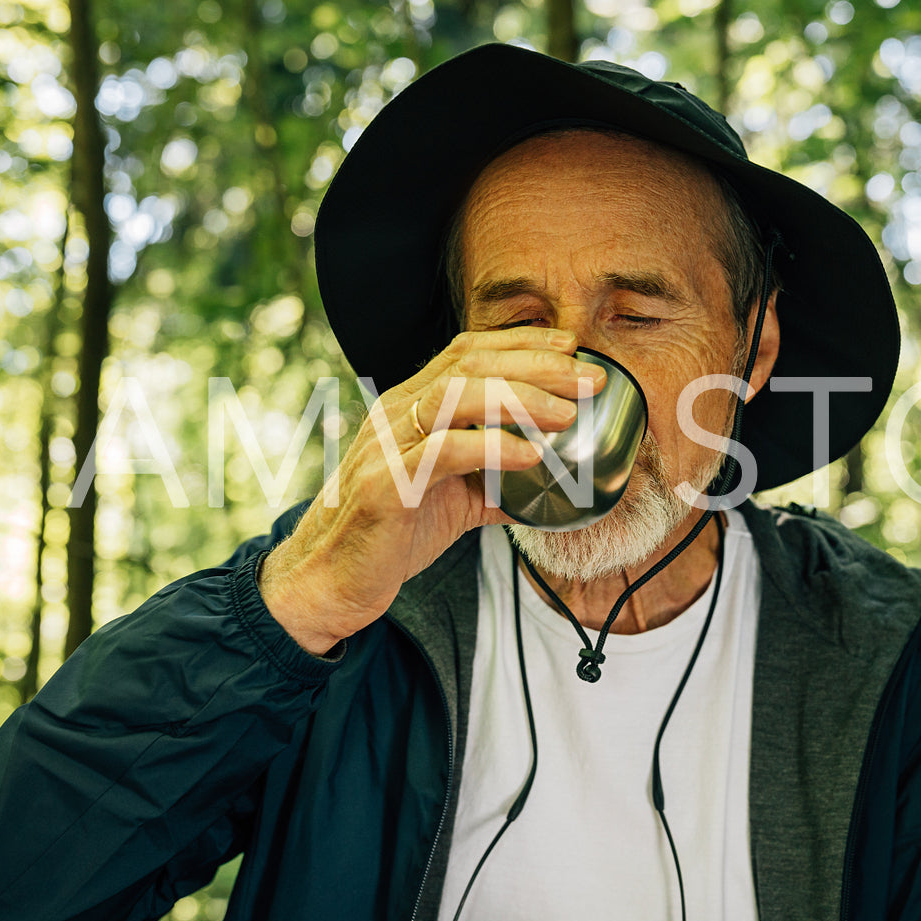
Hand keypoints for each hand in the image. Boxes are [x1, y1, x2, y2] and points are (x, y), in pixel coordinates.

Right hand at [258, 327, 605, 653]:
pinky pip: (442, 453)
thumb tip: (551, 486)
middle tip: (590, 378)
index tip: (571, 346)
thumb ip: (496, 482)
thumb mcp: (452, 498)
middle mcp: (396, 414)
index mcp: (410, 406)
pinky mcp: (386, 484)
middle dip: (536, 365)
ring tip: (568, 413)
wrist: (330, 579)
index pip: (466, 352)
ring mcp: (387, 445)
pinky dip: (490, 448)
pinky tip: (529, 455)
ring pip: (455, 398)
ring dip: (519, 399)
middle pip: (470, 366)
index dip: (521, 342)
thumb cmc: (390, 532)